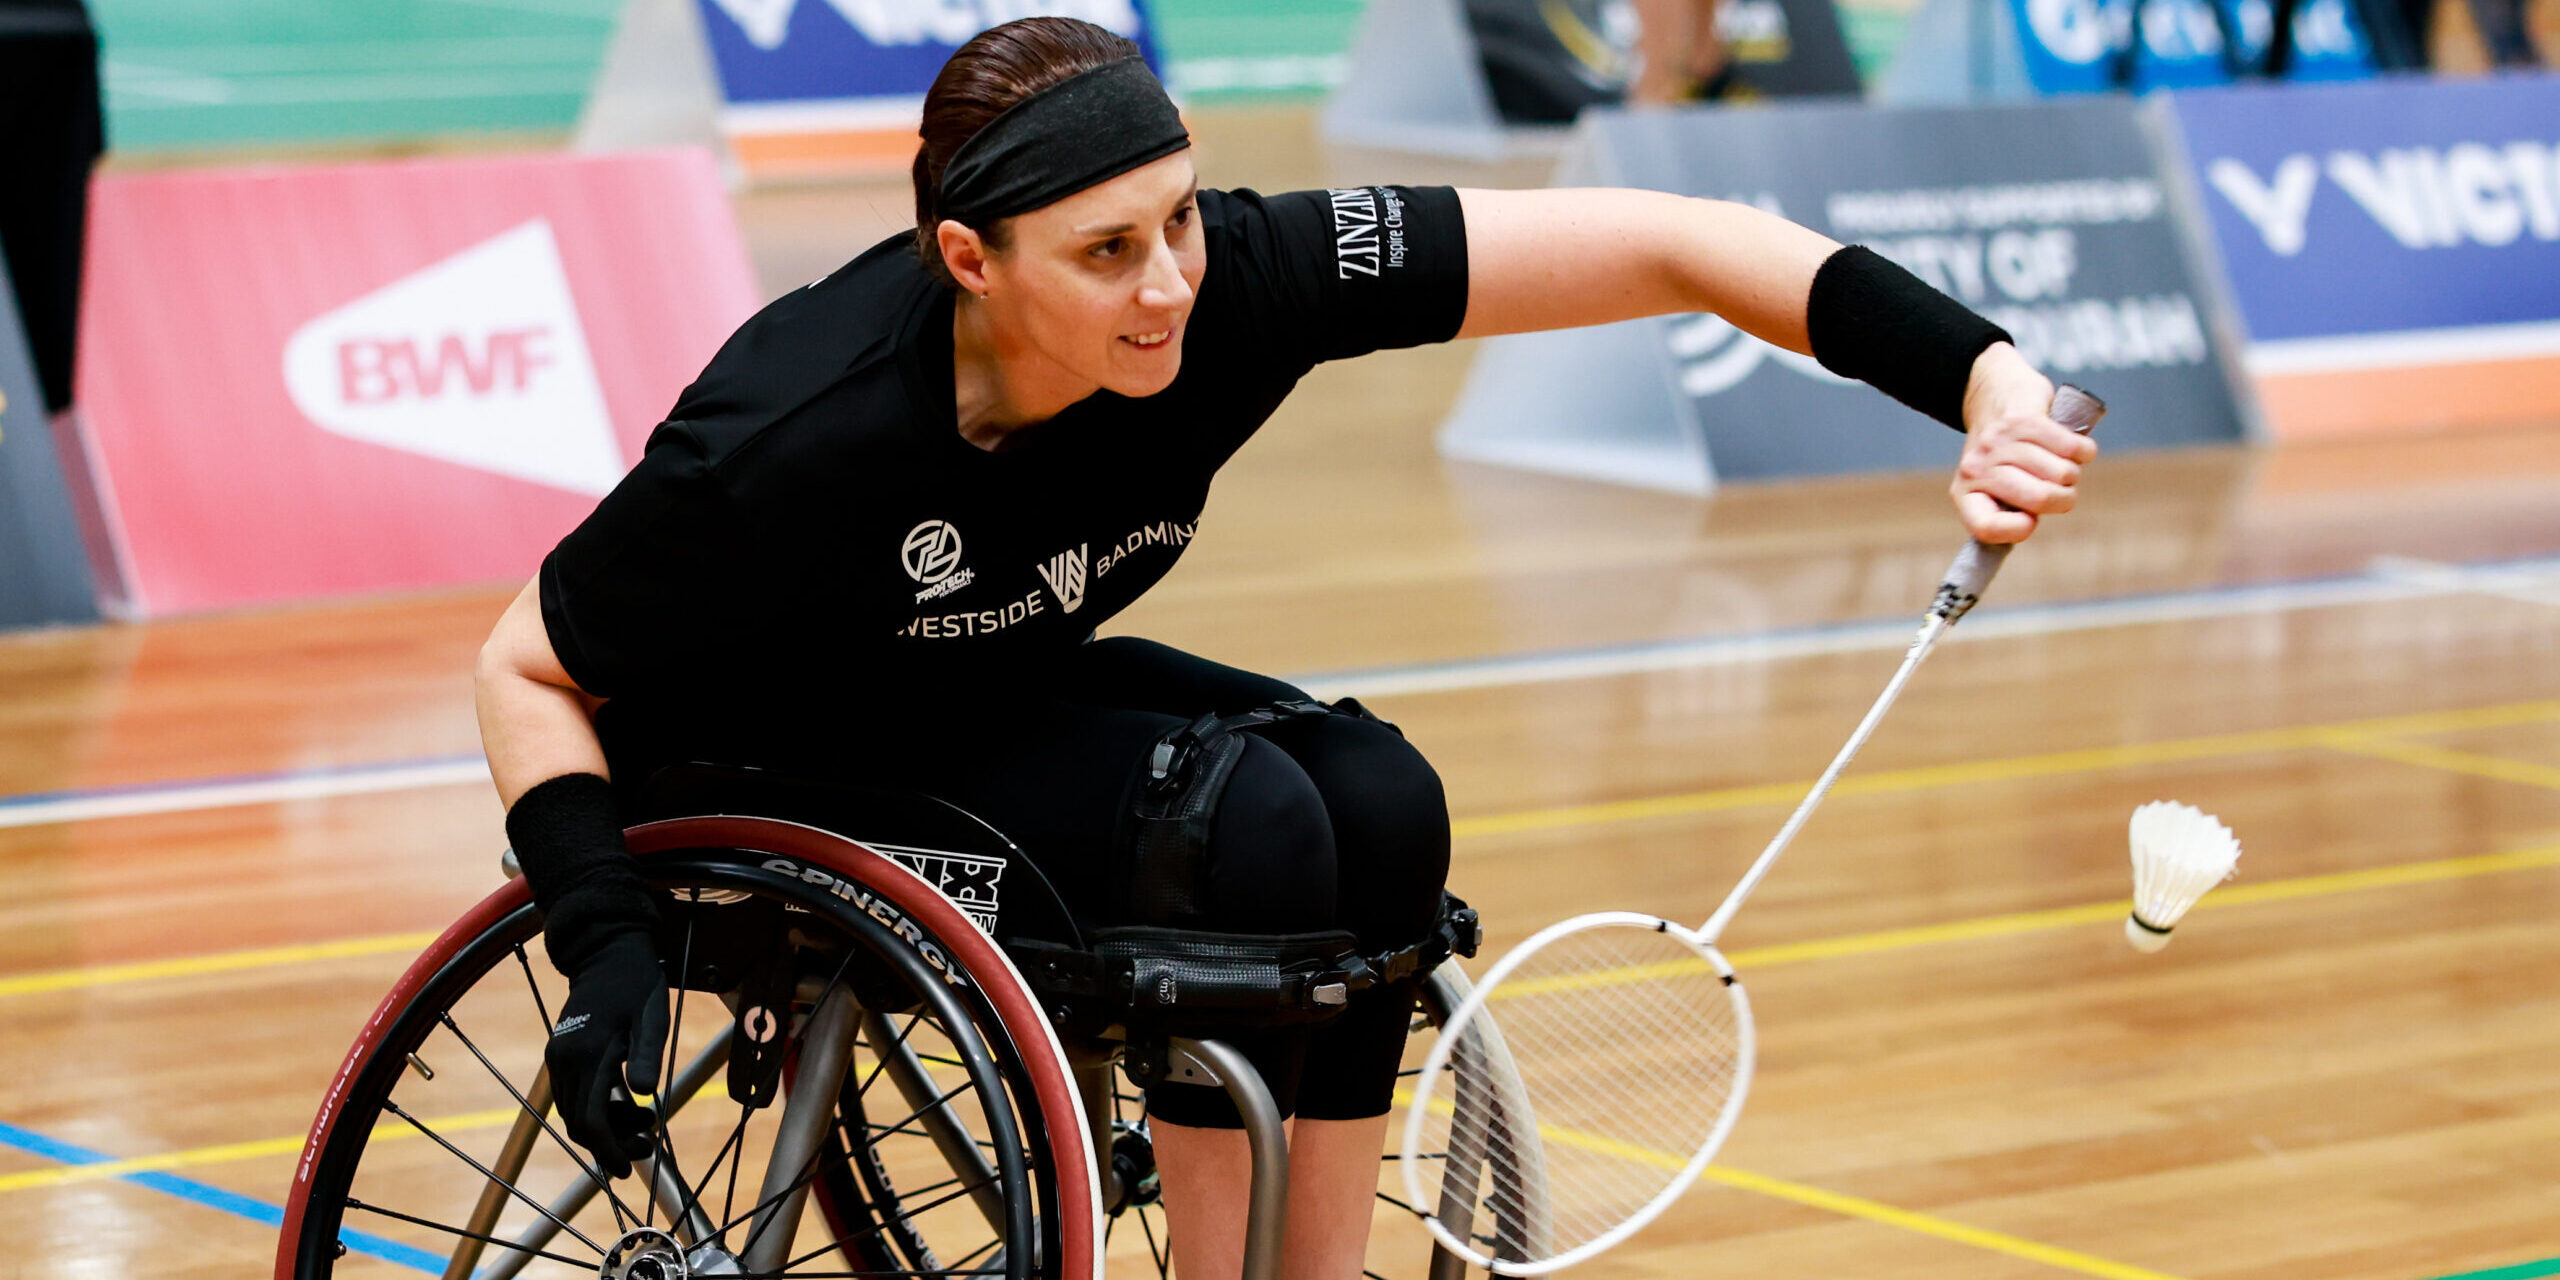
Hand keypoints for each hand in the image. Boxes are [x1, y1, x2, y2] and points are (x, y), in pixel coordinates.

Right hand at [545, 931, 670, 1178]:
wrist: (606, 953)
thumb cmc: (636, 983)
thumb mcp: (652, 1016)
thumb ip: (647, 1054)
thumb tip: (646, 1092)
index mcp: (588, 1055)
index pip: (591, 1121)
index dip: (608, 1151)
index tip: (627, 1170)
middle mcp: (565, 1061)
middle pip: (580, 1123)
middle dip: (612, 1144)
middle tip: (647, 1146)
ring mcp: (559, 1059)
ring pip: (576, 1112)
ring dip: (608, 1126)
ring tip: (646, 1119)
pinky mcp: (560, 1055)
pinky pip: (574, 1096)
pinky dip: (598, 1107)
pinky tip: (627, 1101)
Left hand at [1951, 342, 2095, 543]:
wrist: (1992, 395)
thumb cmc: (2004, 456)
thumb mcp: (1994, 488)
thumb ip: (2008, 513)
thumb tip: (2025, 525)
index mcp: (1965, 493)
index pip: (1986, 528)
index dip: (2017, 530)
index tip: (2031, 522)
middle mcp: (1976, 468)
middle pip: (2040, 499)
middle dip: (2063, 498)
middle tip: (2060, 488)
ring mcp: (2000, 442)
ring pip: (2062, 473)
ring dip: (2072, 472)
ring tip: (2059, 463)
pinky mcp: (2024, 420)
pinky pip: (2073, 448)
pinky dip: (2083, 452)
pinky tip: (2074, 448)